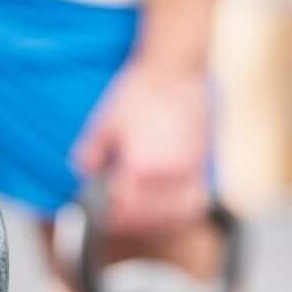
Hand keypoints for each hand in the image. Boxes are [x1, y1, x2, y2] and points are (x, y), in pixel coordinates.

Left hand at [73, 62, 210, 236]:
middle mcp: (171, 174)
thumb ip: (91, 154)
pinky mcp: (205, 166)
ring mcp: (193, 171)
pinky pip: (195, 200)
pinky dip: (179, 212)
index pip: (124, 206)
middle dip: (131, 221)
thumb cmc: (140, 93)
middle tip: (116, 219)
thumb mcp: (104, 123)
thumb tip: (86, 174)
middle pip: (151, 215)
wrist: (176, 70)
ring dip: (157, 221)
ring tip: (140, 218)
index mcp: (143, 165)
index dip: (110, 214)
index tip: (101, 215)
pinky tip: (165, 209)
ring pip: (178, 213)